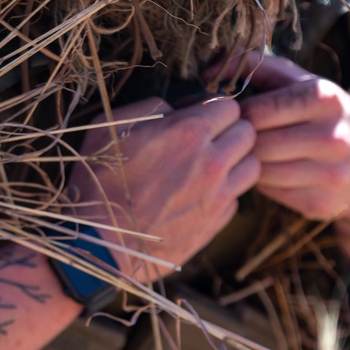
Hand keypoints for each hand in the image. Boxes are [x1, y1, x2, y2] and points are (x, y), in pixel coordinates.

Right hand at [66, 95, 258, 283]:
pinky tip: (198, 196)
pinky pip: (236, 198)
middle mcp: (212, 162)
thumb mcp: (112, 126)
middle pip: (248, 134)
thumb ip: (152, 108)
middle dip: (231, 132)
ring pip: (252, 167)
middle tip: (208, 141)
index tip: (201, 118)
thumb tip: (178, 109)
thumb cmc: (98, 181)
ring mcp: (218, 196)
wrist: (98, 243)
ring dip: (235, 163)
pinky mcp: (216, 224)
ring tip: (209, 168)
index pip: (230, 106)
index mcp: (189, 131)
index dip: (214, 110)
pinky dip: (223, 194)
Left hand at [239, 54, 349, 310]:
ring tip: (259, 152)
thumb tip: (210, 68)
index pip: (255, 110)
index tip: (238, 115)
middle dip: (243, 140)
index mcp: (324, 98)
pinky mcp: (321, 203)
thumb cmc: (326, 117)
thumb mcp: (304, 83)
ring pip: (260, 171)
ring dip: (251, 163)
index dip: (239, 114)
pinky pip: (270, 193)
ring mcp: (329, 173)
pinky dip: (264, 183)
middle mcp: (332, 136)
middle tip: (242, 138)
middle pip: (256, 143)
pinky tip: (274, 171)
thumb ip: (258, 67)